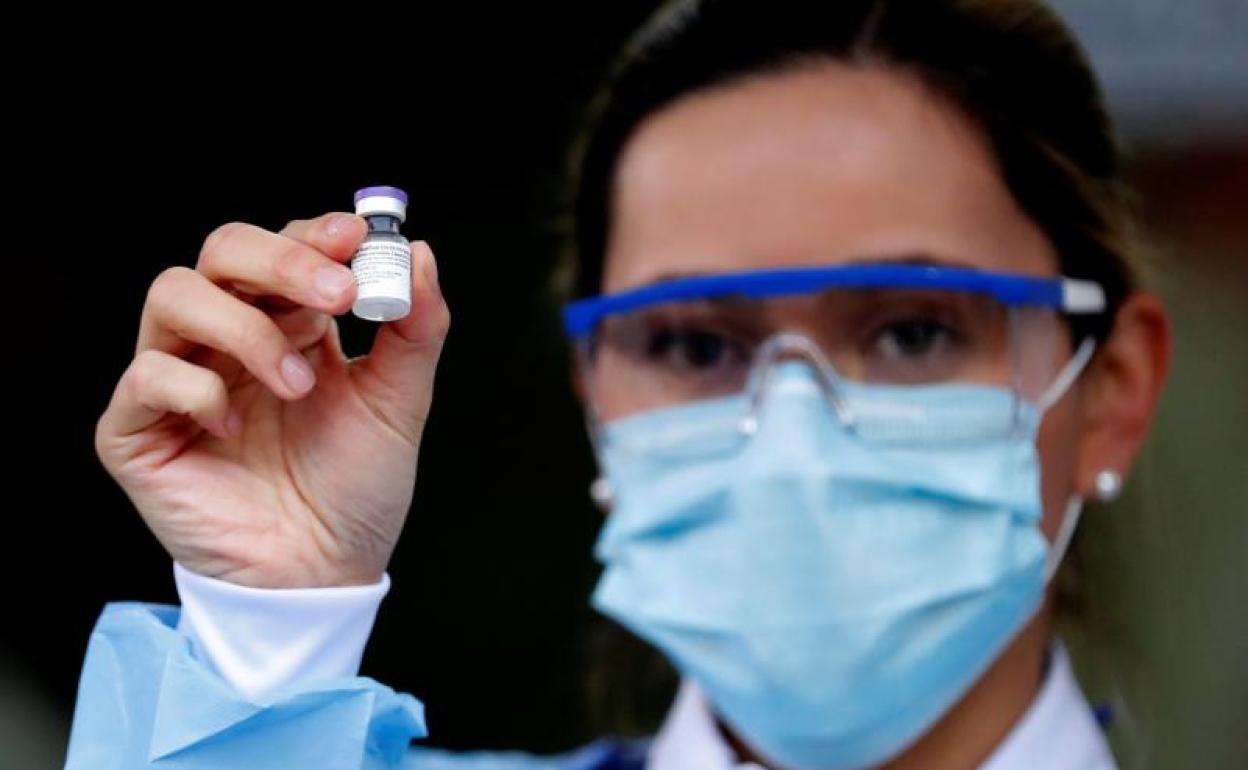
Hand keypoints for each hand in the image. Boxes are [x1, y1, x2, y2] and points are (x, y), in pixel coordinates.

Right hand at [95, 214, 448, 587]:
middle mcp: (230, 340)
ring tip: (298, 385)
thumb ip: (415, 328)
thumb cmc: (356, 490)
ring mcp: (181, 379)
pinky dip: (197, 390)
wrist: (324, 574)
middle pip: (222, 251)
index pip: (283, 247)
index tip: (355, 237)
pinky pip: (146, 377)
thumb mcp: (400, 404)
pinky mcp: (139, 430)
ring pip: (174, 295)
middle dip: (280, 260)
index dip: (313, 234)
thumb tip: (420, 252)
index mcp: (290, 324)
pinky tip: (236, 428)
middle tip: (335, 295)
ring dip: (246, 327)